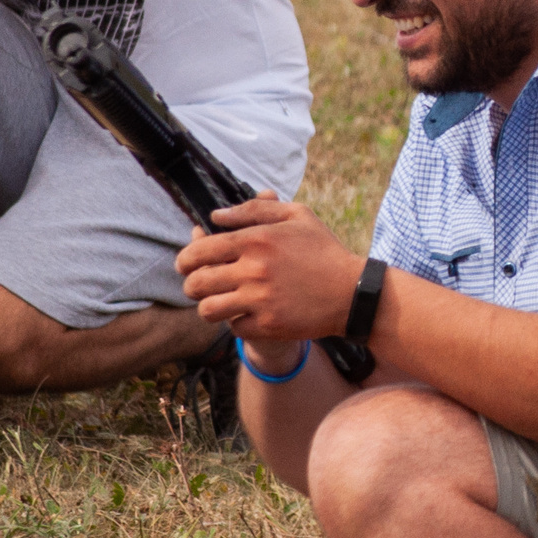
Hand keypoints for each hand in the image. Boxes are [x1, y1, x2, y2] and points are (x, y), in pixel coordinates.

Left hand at [176, 194, 365, 344]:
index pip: (199, 251)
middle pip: (196, 283)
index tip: (185, 265)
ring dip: (208, 307)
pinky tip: (245, 315)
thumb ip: (254, 210)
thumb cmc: (323, 251)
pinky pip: (233, 328)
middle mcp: (253, 270)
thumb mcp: (297, 216)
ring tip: (216, 303)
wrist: (353, 293)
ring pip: (208, 309)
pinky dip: (235, 323)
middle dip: (191, 285)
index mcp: (255, 239)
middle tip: (197, 286)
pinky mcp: (268, 326)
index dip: (184, 260)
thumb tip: (216, 216)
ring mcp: (260, 300)